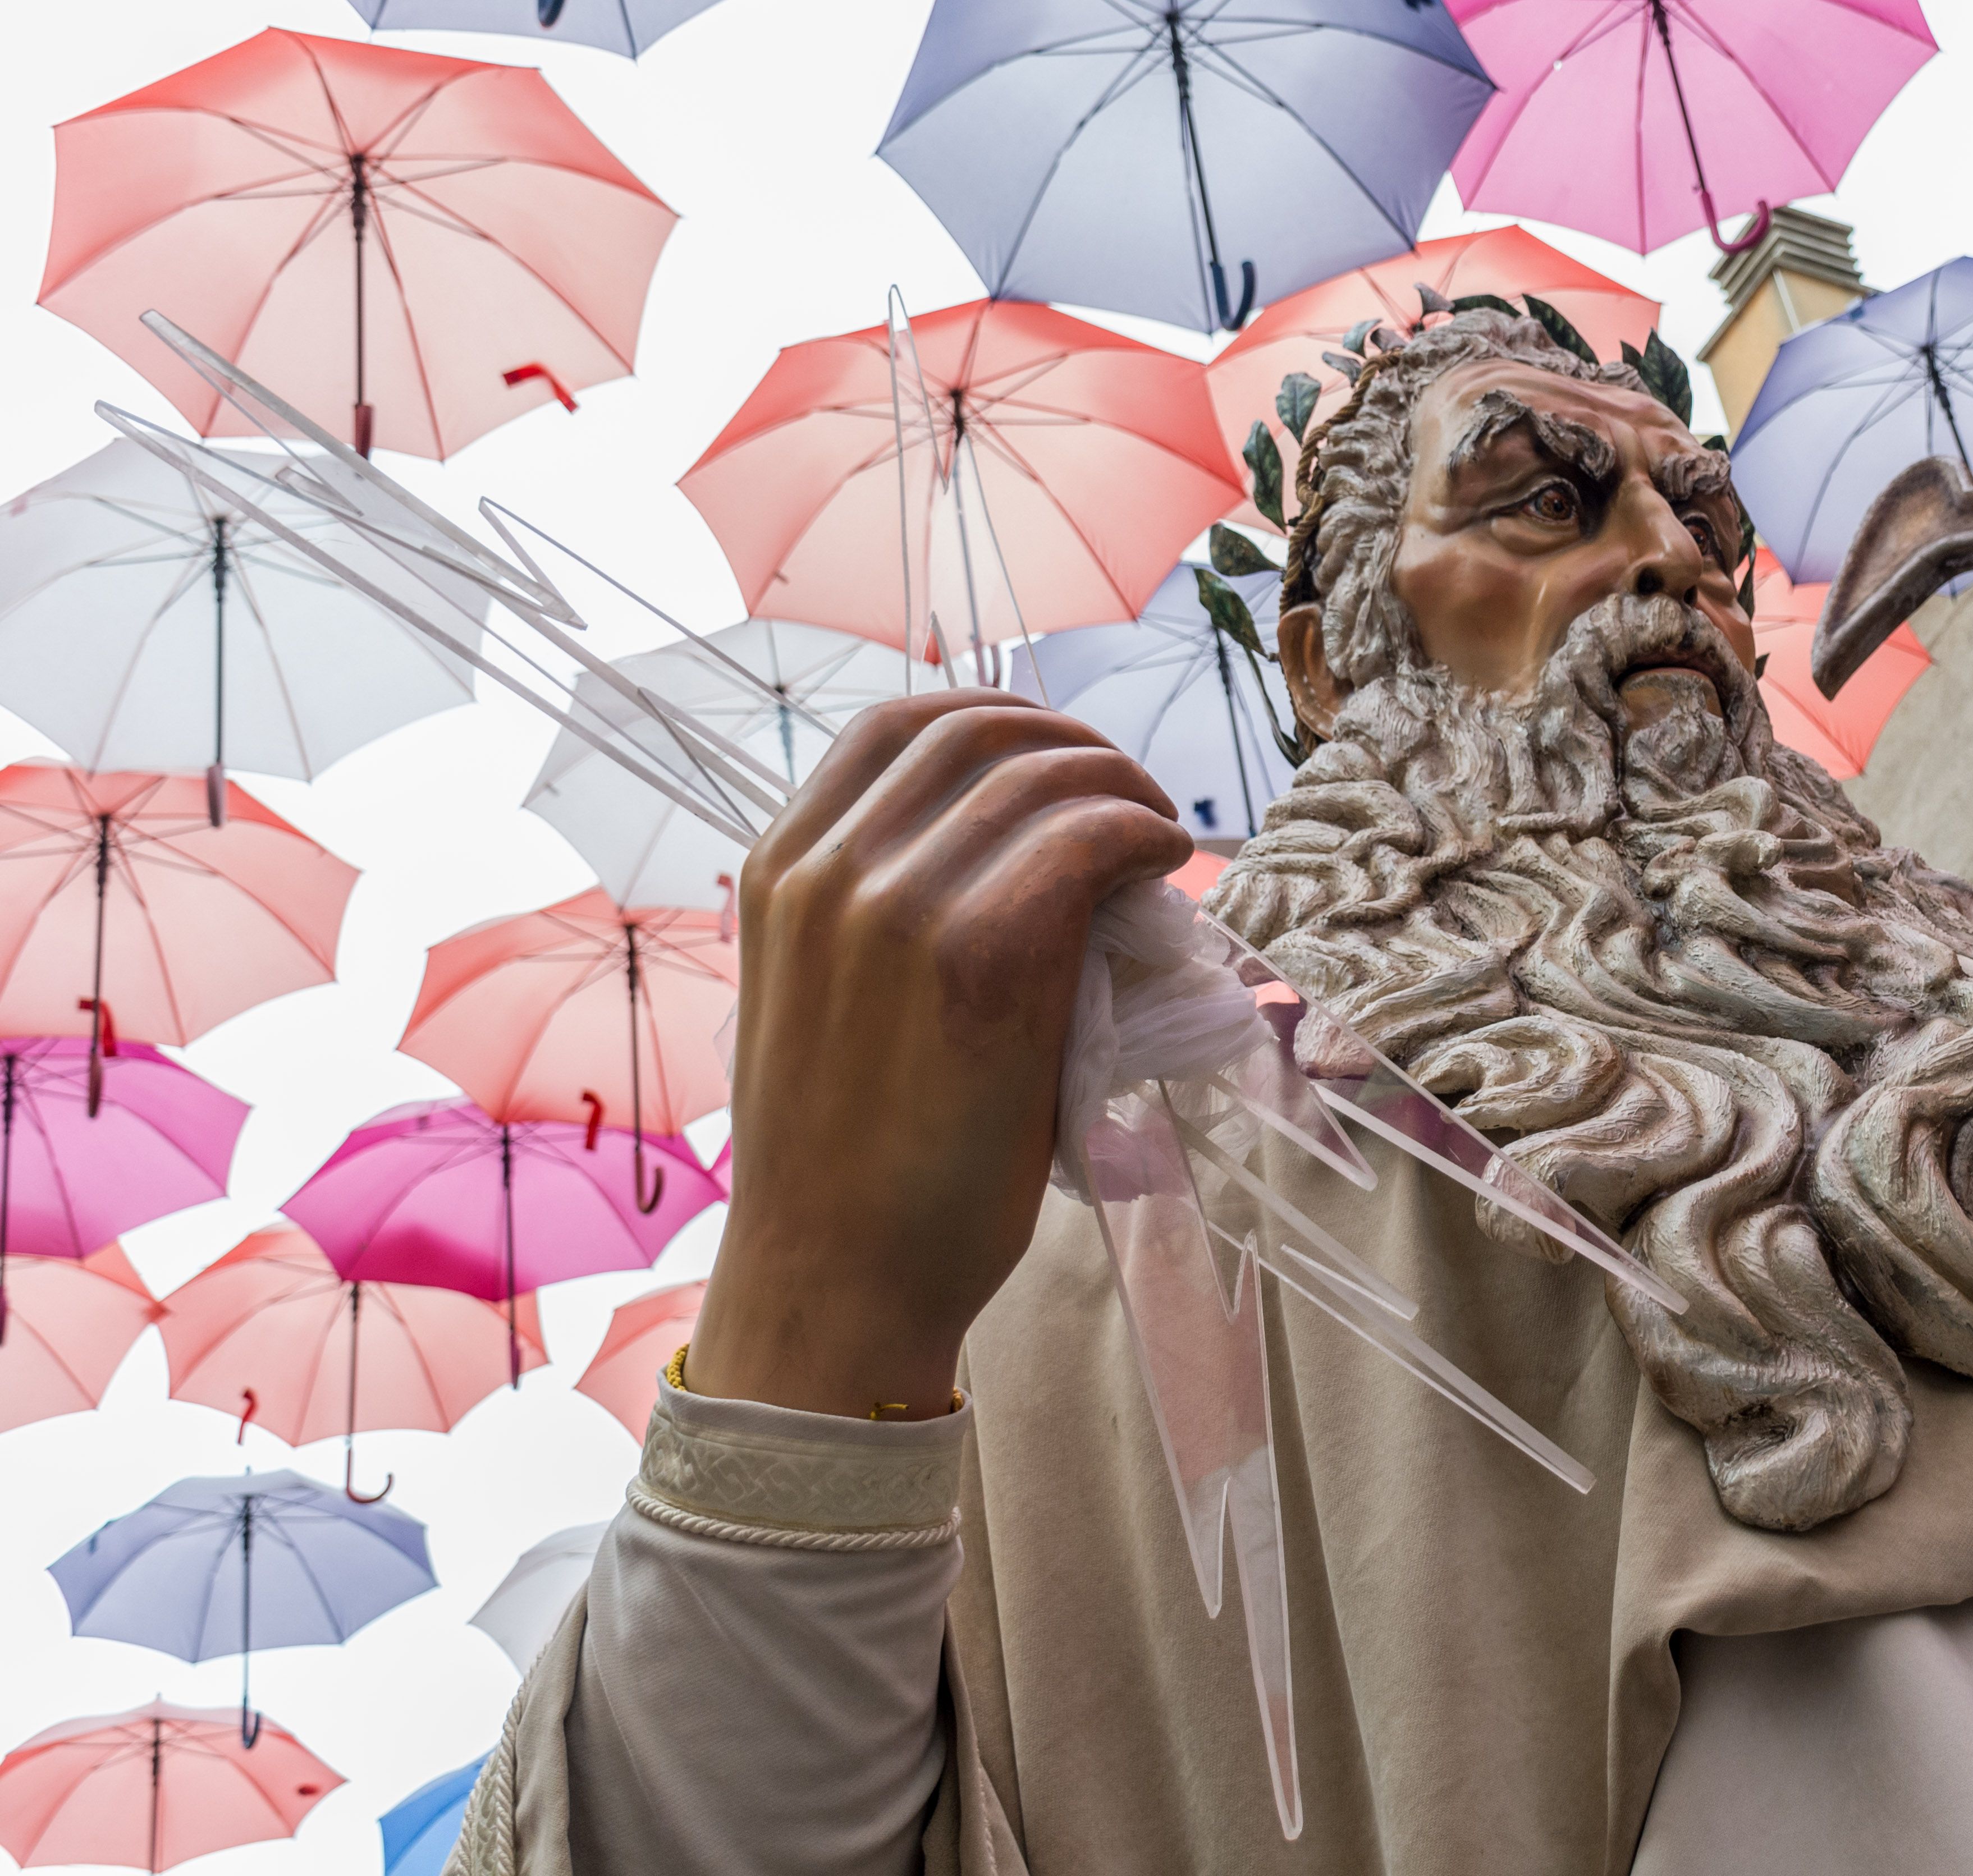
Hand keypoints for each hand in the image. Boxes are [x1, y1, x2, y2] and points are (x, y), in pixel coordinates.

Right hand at [684, 692, 1189, 1420]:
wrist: (836, 1277)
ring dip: (1124, 788)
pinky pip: (1088, 838)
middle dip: (1075, 744)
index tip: (1059, 760)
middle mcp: (829, 870)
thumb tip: (1013, 846)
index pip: (896, 724)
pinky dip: (1143, 832)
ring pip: (1044, 776)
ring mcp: (898, 908)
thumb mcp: (826, 996)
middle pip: (981, 732)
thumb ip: (880, 908)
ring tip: (1159, 838)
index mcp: (781, 869)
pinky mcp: (982, 958)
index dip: (999, 720)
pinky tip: (1166, 869)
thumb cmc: (850, 1159)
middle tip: (1131, 799)